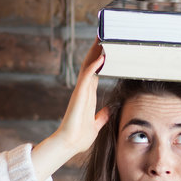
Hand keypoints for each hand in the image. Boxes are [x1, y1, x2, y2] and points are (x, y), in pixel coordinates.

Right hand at [31, 37, 109, 180]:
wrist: (70, 144)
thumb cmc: (80, 137)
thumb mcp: (96, 125)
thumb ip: (102, 116)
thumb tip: (110, 110)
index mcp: (88, 96)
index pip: (95, 73)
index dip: (100, 61)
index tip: (106, 49)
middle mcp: (84, 91)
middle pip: (91, 65)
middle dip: (97, 51)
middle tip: (103, 36)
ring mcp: (80, 92)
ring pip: (88, 67)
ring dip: (95, 53)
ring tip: (102, 38)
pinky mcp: (78, 95)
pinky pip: (87, 76)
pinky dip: (94, 65)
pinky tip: (102, 56)